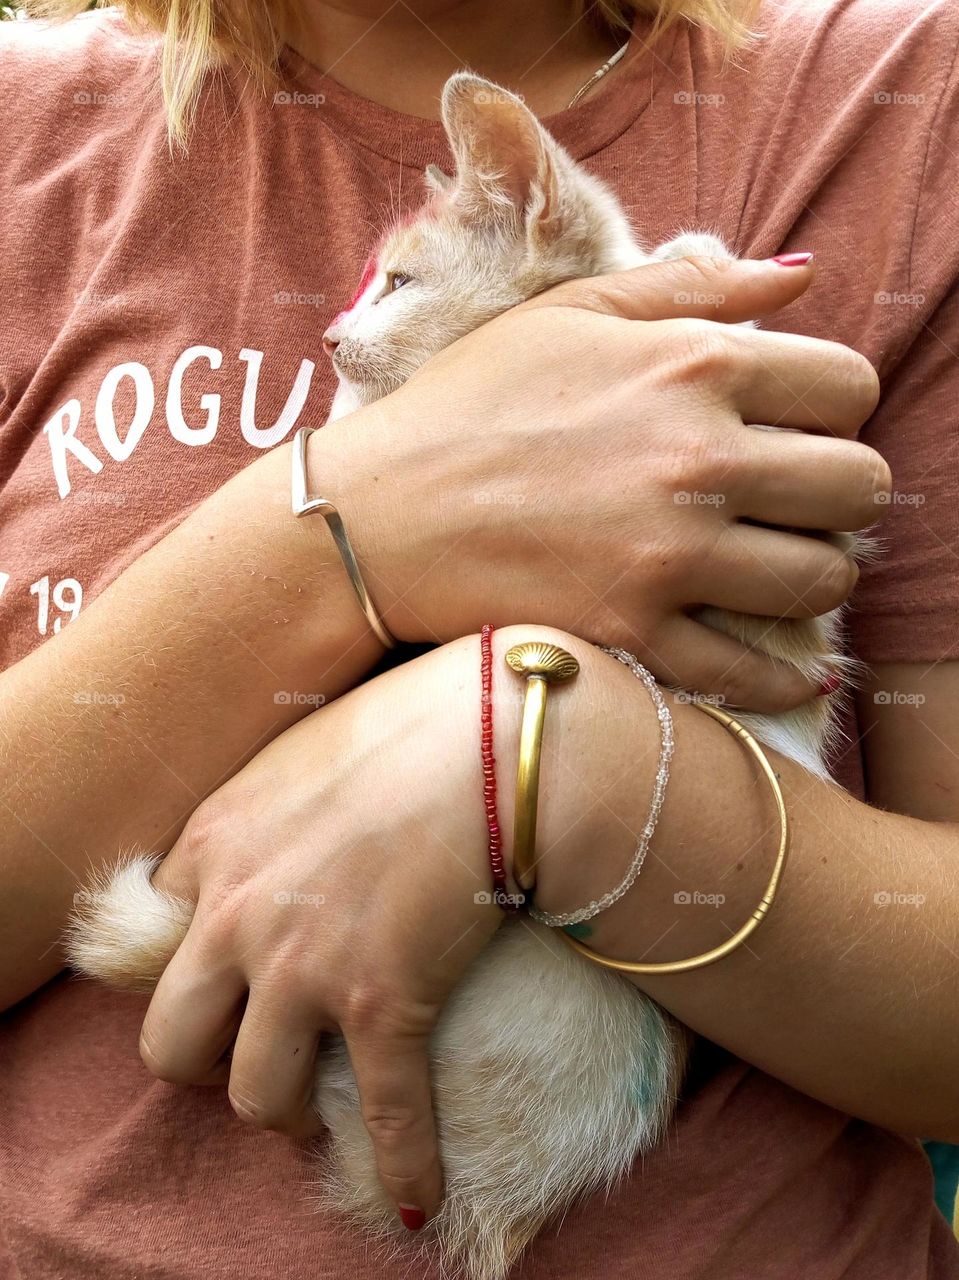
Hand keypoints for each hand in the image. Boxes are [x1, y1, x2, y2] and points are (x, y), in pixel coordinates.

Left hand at [139, 625, 658, 1226]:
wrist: (497, 736)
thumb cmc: (414, 720)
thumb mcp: (302, 748)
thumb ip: (264, 805)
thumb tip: (282, 835)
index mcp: (214, 845)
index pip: (157, 944)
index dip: (195, 972)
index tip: (234, 983)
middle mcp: (240, 916)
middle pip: (171, 1042)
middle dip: (208, 1062)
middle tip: (257, 1051)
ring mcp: (305, 967)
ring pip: (253, 1096)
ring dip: (285, 1112)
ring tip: (321, 1105)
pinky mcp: (383, 1006)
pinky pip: (385, 1115)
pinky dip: (403, 1163)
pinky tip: (417, 1190)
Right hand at [312, 254, 886, 711]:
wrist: (379, 512)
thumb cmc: (468, 403)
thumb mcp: (573, 314)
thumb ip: (695, 286)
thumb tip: (799, 277)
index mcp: (692, 366)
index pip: (848, 386)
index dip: (838, 409)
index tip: (802, 427)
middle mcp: (697, 459)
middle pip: (859, 487)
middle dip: (842, 493)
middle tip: (800, 501)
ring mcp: (668, 554)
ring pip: (825, 579)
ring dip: (817, 573)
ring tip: (775, 564)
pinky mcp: (635, 631)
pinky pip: (752, 670)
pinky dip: (781, 672)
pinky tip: (785, 662)